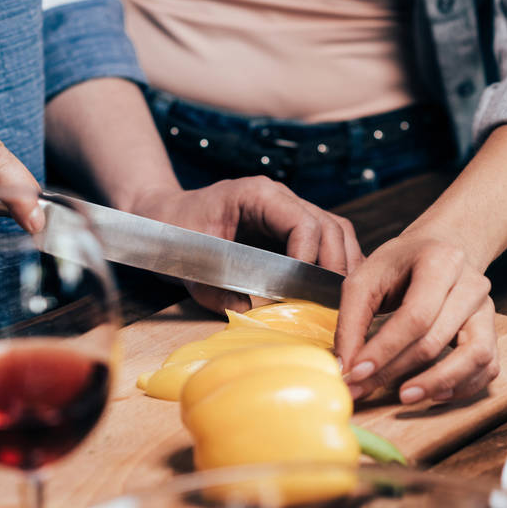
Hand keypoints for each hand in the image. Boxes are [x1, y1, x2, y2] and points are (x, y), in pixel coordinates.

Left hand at [126, 177, 363, 311]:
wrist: (161, 218)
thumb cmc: (171, 232)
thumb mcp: (186, 263)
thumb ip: (212, 288)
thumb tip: (246, 312)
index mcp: (257, 195)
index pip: (304, 222)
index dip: (312, 258)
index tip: (306, 292)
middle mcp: (280, 199)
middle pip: (330, 227)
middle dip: (336, 267)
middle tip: (337, 305)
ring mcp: (289, 212)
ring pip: (336, 233)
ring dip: (344, 267)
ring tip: (344, 302)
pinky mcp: (290, 230)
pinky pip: (326, 243)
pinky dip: (336, 267)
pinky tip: (336, 294)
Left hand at [334, 234, 498, 403]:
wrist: (439, 249)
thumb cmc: (400, 265)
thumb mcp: (365, 278)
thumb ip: (351, 321)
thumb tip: (346, 367)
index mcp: (440, 261)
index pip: (415, 316)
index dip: (385, 349)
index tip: (357, 372)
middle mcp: (471, 284)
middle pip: (436, 339)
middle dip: (396, 370)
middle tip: (363, 388)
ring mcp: (486, 309)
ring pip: (475, 355)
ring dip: (438, 382)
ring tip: (405, 396)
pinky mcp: (492, 330)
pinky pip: (488, 366)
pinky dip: (465, 386)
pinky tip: (436, 394)